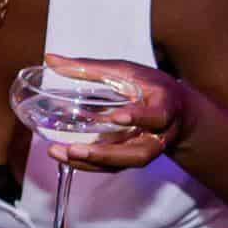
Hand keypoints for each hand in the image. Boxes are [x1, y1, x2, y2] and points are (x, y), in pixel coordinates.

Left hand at [41, 53, 190, 172]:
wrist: (178, 111)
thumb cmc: (151, 86)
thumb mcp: (126, 71)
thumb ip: (90, 68)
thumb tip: (50, 59)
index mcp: (165, 107)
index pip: (157, 116)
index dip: (139, 117)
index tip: (117, 116)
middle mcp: (159, 135)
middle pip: (138, 153)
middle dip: (106, 154)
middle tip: (75, 149)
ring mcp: (147, 150)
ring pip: (123, 164)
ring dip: (92, 163)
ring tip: (61, 153)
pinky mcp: (132, 158)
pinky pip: (113, 167)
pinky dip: (88, 165)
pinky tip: (65, 156)